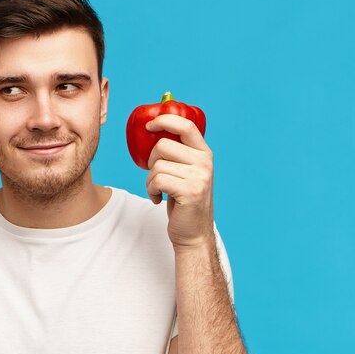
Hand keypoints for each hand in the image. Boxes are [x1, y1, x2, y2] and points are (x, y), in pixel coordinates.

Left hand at [145, 114, 214, 249]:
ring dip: (150, 180)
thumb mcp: (186, 172)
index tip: (149, 125)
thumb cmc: (183, 202)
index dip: (165, 120)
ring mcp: (199, 176)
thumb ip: (178, 154)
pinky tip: (158, 199)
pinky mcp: (190, 191)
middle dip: (151, 161)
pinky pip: (156, 181)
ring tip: (158, 191)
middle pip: (162, 146)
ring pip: (157, 165)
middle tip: (156, 176)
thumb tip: (153, 130)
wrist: (194, 233)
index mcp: (204, 153)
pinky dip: (150, 191)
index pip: (186, 125)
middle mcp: (204, 162)